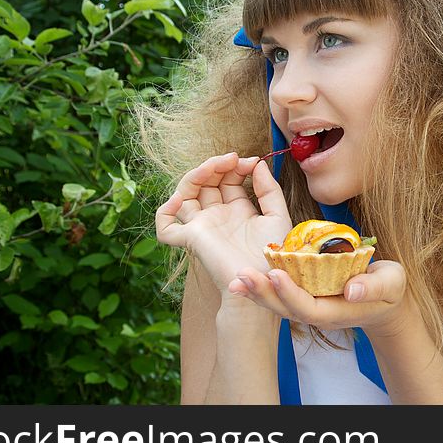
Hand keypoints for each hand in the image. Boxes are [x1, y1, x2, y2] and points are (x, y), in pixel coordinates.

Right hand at [155, 152, 292, 290]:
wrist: (266, 283)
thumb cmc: (274, 256)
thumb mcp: (277, 216)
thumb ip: (269, 189)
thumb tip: (257, 163)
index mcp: (238, 210)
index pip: (228, 179)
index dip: (236, 166)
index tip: (252, 161)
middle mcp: (218, 216)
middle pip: (206, 182)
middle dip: (217, 165)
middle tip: (232, 159)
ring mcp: (203, 227)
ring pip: (185, 193)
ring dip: (196, 174)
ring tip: (214, 166)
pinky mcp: (192, 239)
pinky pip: (165, 228)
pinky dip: (164, 211)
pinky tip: (180, 198)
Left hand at [228, 260, 408, 332]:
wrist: (385, 300)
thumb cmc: (390, 289)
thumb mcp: (390, 284)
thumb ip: (374, 287)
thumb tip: (353, 290)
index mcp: (335, 312)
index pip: (308, 307)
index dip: (291, 293)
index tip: (276, 274)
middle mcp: (317, 313)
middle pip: (285, 307)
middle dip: (263, 292)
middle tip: (240, 276)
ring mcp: (308, 305)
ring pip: (277, 301)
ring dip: (255, 290)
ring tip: (235, 279)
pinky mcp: (303, 295)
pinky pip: (279, 292)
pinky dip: (261, 284)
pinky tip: (243, 276)